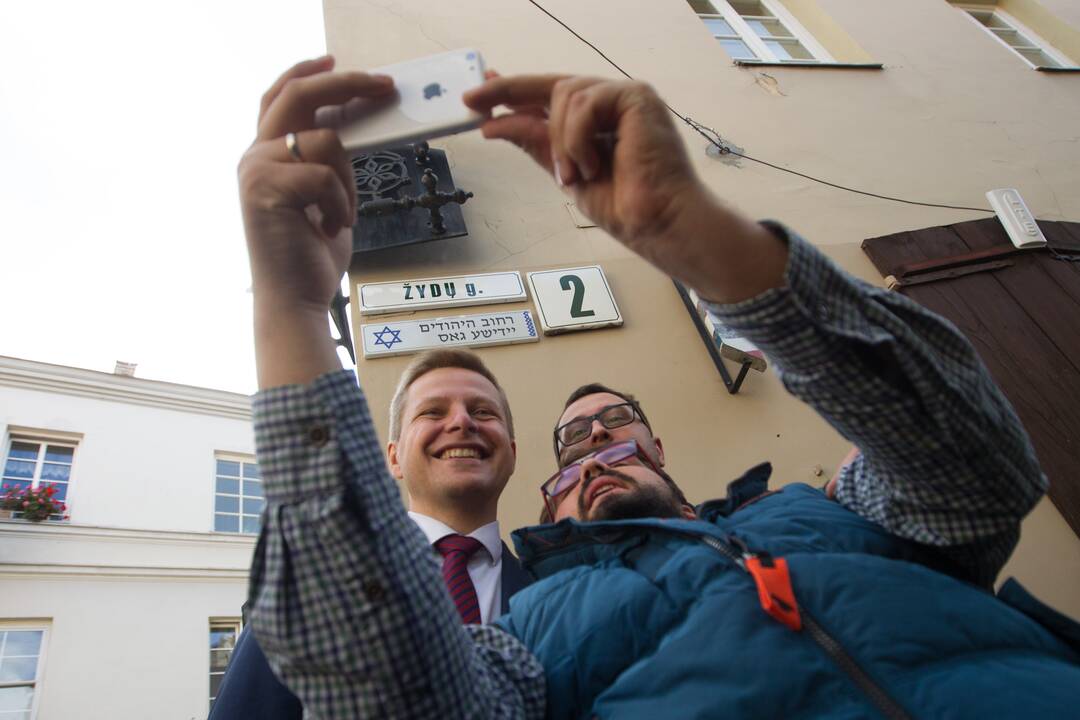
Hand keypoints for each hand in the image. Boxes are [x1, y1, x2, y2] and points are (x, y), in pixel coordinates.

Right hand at [238, 56, 392, 315]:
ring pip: (326, 139)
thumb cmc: (311, 254)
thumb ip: (330, 160)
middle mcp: (254, 156)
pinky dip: (341, 203)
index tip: (337, 60)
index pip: (280, 96)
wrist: (294, 300)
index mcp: (266, 155)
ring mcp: (256, 171)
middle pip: (299, 95)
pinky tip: (330, 229)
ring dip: (349, 181)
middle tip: (384, 86)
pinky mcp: (265, 189)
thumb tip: (355, 124)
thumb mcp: (327, 196)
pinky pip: (325, 175)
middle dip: (345, 84)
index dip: (307, 72)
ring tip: (340, 216)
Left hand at [465, 76, 703, 252]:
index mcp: (598, 122)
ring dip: (559, 140)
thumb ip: (535, 144)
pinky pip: (586, 103)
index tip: (479, 95)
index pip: (550, 98)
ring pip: (565, 96)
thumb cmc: (624, 206)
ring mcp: (626, 98)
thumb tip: (494, 123)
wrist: (656, 222)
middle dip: (510, 92)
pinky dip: (579, 137)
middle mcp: (612, 105)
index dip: (513, 91)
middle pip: (552, 86)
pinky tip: (593, 164)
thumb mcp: (564, 173)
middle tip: (474, 101)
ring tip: (572, 175)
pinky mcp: (638, 97)